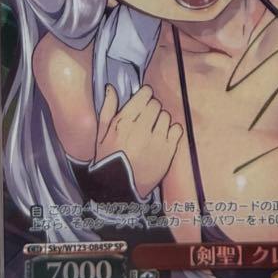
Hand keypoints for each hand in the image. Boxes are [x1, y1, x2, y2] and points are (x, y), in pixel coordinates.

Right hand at [95, 85, 182, 199]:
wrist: (118, 189)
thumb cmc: (108, 160)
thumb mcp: (101, 135)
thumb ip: (107, 109)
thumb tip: (111, 88)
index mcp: (123, 123)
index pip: (144, 95)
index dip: (144, 96)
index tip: (143, 101)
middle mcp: (140, 129)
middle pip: (155, 104)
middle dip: (151, 109)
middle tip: (146, 119)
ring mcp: (155, 141)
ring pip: (166, 116)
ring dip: (161, 120)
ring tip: (153, 130)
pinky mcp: (167, 152)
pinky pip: (177, 129)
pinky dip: (172, 131)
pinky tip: (163, 137)